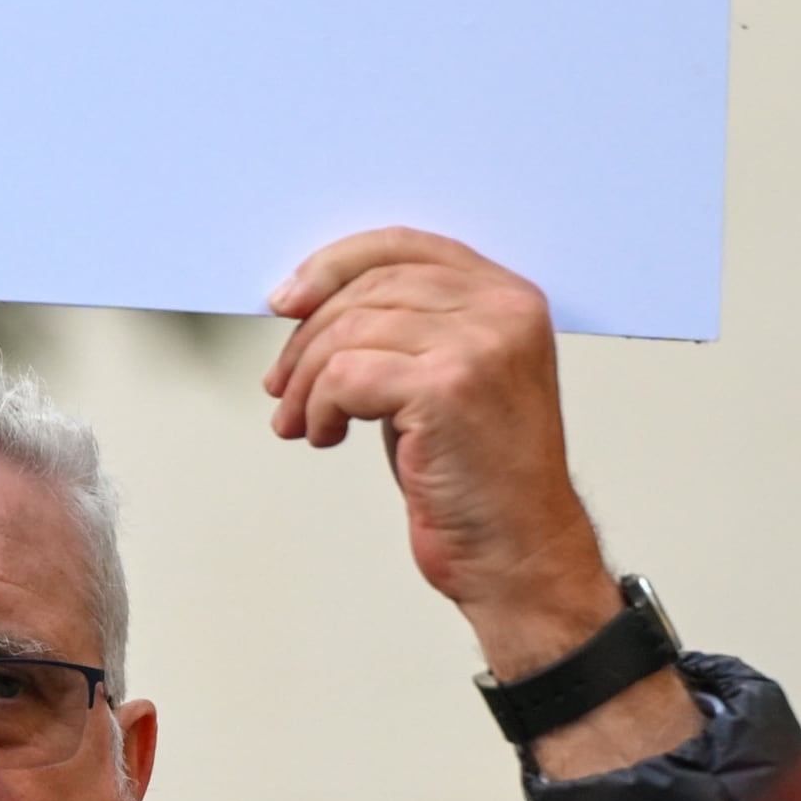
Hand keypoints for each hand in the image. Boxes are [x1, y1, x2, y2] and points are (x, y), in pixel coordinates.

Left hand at [264, 228, 698, 777]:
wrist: (517, 555)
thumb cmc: (478, 479)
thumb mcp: (445, 382)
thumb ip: (405, 330)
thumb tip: (312, 303)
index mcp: (510, 297)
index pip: (404, 245)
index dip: (333, 266)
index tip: (286, 301)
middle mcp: (504, 310)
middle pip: (368, 286)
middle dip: (307, 338)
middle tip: (282, 387)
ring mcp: (481, 345)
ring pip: (348, 331)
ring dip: (306, 382)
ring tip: (303, 422)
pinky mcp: (449, 386)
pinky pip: (345, 374)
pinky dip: (319, 407)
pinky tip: (325, 437)